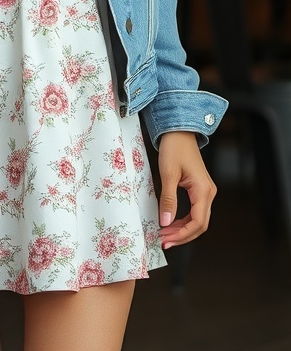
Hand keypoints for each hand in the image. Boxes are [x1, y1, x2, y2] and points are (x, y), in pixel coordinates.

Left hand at [157, 131, 216, 248]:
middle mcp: (208, 192)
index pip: (198, 222)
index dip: (183, 235)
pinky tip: (171, 223)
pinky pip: (195, 211)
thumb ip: (168, 199)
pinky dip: (183, 220)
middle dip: (182, 235)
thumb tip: (166, 222)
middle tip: (164, 240)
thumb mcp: (168, 173)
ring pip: (198, 219)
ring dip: (182, 229)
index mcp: (203, 190)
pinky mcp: (199, 189)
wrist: (179, 131)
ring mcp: (205, 191)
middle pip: (200, 224)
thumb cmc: (174, 147)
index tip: (167, 239)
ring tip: (165, 234)